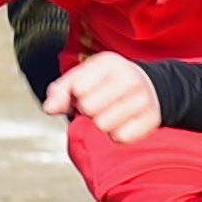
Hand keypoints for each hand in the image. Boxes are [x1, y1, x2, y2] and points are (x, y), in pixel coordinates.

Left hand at [43, 52, 160, 143]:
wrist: (149, 86)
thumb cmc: (105, 83)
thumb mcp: (81, 78)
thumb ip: (59, 91)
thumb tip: (49, 108)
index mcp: (109, 63)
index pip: (78, 89)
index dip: (76, 95)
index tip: (87, 91)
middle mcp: (130, 78)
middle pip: (89, 109)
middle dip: (88, 110)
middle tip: (100, 103)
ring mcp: (143, 98)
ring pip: (103, 126)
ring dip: (101, 124)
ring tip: (111, 111)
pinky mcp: (152, 119)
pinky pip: (121, 138)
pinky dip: (116, 135)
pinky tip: (123, 122)